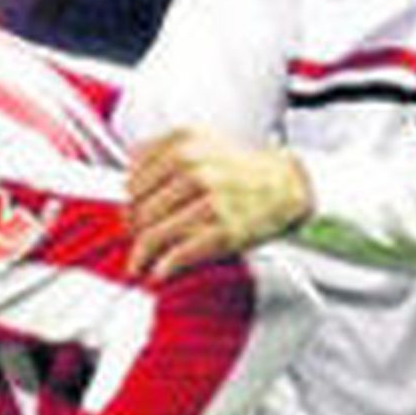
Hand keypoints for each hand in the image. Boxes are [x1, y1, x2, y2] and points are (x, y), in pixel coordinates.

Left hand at [126, 129, 311, 280]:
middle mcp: (194, 169)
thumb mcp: (201, 142)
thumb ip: (161, 154)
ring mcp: (208, 200)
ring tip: (139, 262)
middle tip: (137, 239)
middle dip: (134, 230)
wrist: (287, 185)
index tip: (132, 212)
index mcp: (184, 144)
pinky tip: (159, 272)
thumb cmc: (241, 170)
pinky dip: (163, 267)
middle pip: (139, 210)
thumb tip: (127, 182)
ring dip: (141, 254)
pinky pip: (178, 254)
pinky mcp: (221, 230)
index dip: (130, 202)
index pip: (133, 181)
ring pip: (153, 234)